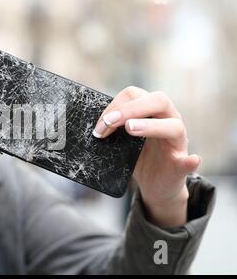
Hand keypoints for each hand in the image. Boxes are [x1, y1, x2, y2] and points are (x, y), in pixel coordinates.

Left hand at [93, 86, 200, 227]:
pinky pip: (189, 161)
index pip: (135, 94)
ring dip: (151, 126)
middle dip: (130, 108)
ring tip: (130, 129)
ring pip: (173, 126)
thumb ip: (111, 129)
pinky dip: (190, 161)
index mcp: (152, 111)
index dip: (114, 105)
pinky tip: (190, 159)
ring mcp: (178, 141)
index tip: (99, 124)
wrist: (154, 184)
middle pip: (158, 100)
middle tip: (109, 122)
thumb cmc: (137, 157)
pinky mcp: (182, 164)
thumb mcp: (121, 140)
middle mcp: (169, 119)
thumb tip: (88, 126)